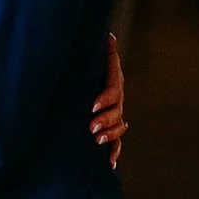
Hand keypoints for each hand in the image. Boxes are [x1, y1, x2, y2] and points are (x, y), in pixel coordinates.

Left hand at [90, 32, 127, 168]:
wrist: (80, 69)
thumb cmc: (82, 59)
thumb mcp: (87, 53)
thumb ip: (98, 48)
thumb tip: (108, 36)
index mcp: (111, 79)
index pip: (112, 90)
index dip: (104, 99)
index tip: (92, 105)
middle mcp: (115, 97)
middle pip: (117, 111)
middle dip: (105, 120)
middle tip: (90, 127)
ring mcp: (114, 112)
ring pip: (119, 126)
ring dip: (110, 135)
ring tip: (96, 140)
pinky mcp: (108, 125)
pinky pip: (116, 140)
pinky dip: (114, 151)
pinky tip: (110, 162)